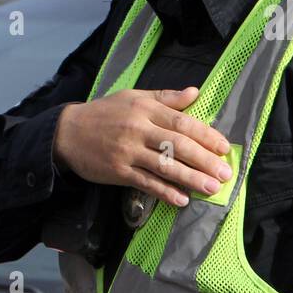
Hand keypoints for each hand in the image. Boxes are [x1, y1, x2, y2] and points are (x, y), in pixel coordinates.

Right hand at [52, 86, 232, 207]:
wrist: (67, 132)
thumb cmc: (104, 113)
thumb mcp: (133, 98)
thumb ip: (165, 98)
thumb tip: (195, 92)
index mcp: (145, 109)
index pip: (183, 122)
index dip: (206, 135)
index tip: (224, 147)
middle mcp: (139, 129)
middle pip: (178, 145)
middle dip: (204, 160)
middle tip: (225, 173)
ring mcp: (128, 151)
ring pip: (165, 166)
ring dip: (191, 178)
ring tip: (211, 188)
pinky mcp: (118, 171)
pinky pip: (146, 183)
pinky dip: (165, 192)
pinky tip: (181, 199)